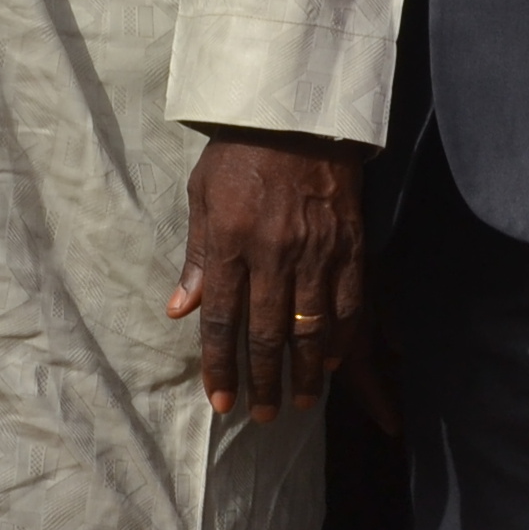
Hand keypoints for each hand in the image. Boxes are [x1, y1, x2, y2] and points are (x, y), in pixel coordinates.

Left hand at [170, 126, 366, 420]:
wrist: (297, 114)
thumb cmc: (240, 154)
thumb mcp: (202, 196)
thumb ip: (196, 257)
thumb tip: (179, 309)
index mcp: (230, 241)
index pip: (222, 320)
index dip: (220, 366)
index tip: (220, 401)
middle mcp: (273, 252)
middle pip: (267, 334)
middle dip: (264, 381)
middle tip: (263, 415)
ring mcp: (316, 251)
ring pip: (311, 328)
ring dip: (305, 372)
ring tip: (300, 401)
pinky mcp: (349, 245)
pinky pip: (348, 304)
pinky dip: (340, 338)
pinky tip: (332, 362)